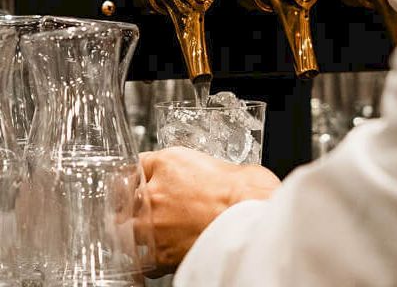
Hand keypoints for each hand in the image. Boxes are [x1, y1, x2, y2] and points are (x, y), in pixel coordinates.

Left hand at [139, 147, 279, 274]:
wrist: (248, 215)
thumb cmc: (239, 189)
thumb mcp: (215, 160)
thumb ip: (191, 167)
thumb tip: (186, 177)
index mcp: (166, 163)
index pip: (140, 164)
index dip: (141, 173)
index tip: (139, 178)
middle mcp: (154, 192)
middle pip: (125, 196)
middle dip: (130, 202)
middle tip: (142, 206)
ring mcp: (154, 224)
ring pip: (127, 227)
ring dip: (135, 229)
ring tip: (147, 232)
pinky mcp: (160, 253)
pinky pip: (142, 258)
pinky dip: (148, 258)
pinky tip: (157, 254)